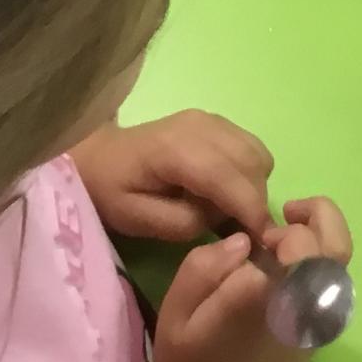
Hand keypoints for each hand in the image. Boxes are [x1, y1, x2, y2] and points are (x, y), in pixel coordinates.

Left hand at [70, 111, 273, 243]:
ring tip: (229, 212)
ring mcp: (212, 119)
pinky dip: (249, 173)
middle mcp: (202, 126)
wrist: (97, 156)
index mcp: (177, 150)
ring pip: (257, 154)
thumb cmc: (111, 192)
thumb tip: (223, 219)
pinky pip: (250, 147)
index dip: (252, 210)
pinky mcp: (217, 122)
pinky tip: (225, 191)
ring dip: (254, 186)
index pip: (229, 178)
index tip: (264, 242)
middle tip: (244, 234)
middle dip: (256, 202)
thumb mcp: (137, 219)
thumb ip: (184, 222)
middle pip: (252, 163)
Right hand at [153, 197, 353, 361]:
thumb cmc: (194, 355)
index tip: (251, 237)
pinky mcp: (323, 325)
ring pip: (341, 258)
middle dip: (312, 217)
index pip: (293, 244)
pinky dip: (322, 251)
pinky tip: (292, 254)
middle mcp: (303, 305)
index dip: (272, 230)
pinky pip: (336, 276)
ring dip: (321, 229)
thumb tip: (243, 241)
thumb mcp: (176, 315)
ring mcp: (319, 316)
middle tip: (281, 217)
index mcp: (267, 300)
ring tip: (288, 226)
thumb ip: (203, 270)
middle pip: (333, 246)